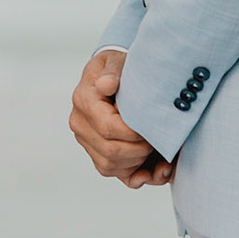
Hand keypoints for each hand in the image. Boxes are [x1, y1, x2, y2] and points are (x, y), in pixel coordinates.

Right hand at [69, 51, 173, 187]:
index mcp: (83, 101)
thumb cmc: (118, 68)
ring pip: (111, 166)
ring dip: (138, 163)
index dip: (135, 133)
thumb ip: (113, 72)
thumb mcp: (116, 61)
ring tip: (156, 150)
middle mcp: (80, 124)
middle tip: (158, 139)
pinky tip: (151, 171)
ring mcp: (86, 141)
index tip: (154, 127)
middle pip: (111, 151)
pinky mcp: (95, 153)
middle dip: (140, 150)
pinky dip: (134, 175)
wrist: (113, 76)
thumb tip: (108, 84)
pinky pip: (113, 172)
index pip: (108, 128)